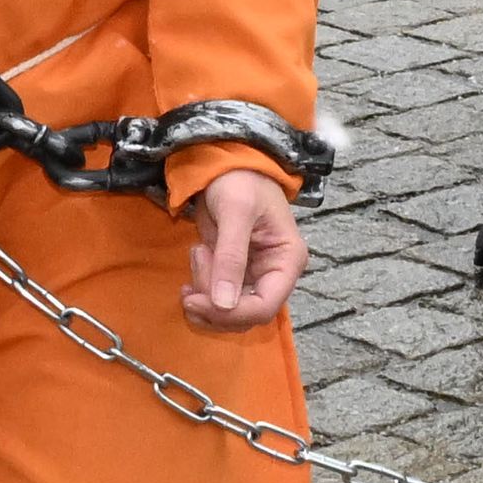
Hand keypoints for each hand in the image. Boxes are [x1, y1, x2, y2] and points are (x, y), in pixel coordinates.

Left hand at [179, 173, 299, 330]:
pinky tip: (195, 265)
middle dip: (212, 301)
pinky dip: (199, 292)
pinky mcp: (235, 276)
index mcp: (287, 262)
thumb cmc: (241, 182)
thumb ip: (230, 257)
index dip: (230, 313)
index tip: (197, 300)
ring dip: (204, 293)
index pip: (264, 308)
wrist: (228, 166)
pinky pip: (217, 300)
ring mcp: (254, 278)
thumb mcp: (236, 213)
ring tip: (198, 252)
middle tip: (198, 260)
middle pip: (245, 316)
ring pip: (228, 312)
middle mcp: (275, 276)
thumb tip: (223, 304)